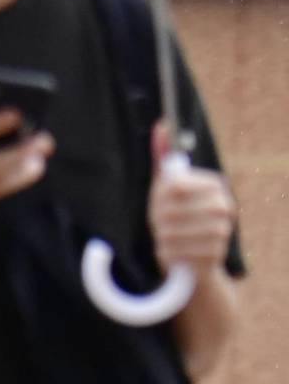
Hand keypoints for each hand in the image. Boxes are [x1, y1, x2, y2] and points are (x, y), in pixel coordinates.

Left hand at [148, 122, 235, 275]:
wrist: (190, 259)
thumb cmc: (174, 217)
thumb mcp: (166, 187)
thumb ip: (164, 157)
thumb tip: (162, 124)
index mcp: (214, 184)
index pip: (173, 186)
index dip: (159, 197)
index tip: (161, 203)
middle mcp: (224, 204)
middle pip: (169, 210)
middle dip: (158, 220)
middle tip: (164, 224)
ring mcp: (222, 230)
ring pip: (170, 231)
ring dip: (161, 237)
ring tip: (170, 238)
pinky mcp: (215, 253)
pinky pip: (174, 250)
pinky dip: (167, 253)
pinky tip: (176, 251)